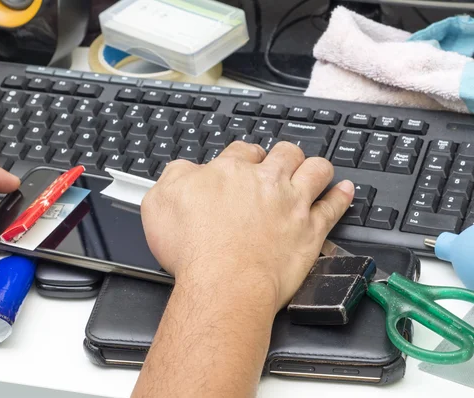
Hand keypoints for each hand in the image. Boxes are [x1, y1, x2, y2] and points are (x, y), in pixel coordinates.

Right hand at [141, 141, 353, 309]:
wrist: (223, 283)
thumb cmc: (193, 248)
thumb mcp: (159, 202)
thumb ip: (173, 177)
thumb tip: (184, 170)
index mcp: (230, 172)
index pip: (242, 150)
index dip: (244, 155)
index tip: (244, 163)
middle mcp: (265, 182)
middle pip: (284, 153)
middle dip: (283, 155)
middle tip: (280, 164)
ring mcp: (292, 205)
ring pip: (316, 170)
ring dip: (316, 167)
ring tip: (315, 169)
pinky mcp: (310, 231)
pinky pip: (334, 207)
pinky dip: (341, 196)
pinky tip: (344, 190)